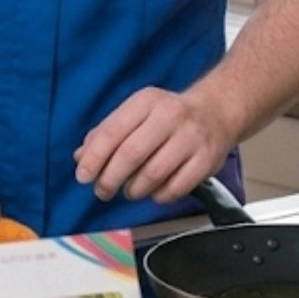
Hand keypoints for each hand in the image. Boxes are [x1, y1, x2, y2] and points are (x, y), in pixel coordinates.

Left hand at [73, 86, 232, 205]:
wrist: (216, 112)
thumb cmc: (168, 116)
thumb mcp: (137, 112)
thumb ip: (108, 133)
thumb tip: (81, 156)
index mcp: (146, 102)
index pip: (112, 131)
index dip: (94, 157)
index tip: (83, 176)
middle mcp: (169, 116)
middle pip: (131, 154)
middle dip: (110, 178)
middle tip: (102, 190)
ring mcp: (190, 138)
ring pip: (153, 174)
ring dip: (134, 189)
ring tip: (129, 190)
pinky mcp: (207, 160)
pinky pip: (176, 187)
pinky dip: (159, 196)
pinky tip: (154, 191)